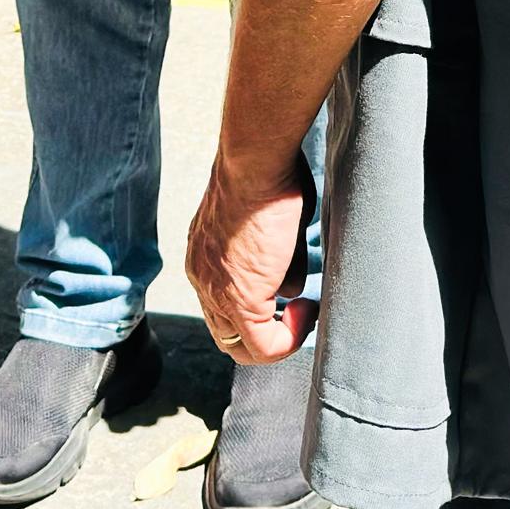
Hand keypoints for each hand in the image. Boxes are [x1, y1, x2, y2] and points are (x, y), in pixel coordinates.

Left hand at [183, 148, 316, 365]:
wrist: (254, 161)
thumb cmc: (266, 175)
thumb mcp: (266, 222)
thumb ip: (276, 258)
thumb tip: (291, 286)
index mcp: (202, 256)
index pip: (219, 305)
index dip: (257, 310)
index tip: (287, 290)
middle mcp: (201, 278)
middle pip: (225, 335)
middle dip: (265, 333)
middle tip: (297, 313)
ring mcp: (217, 292)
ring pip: (241, 347)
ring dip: (279, 339)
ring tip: (305, 313)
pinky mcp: (241, 299)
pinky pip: (265, 347)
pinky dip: (290, 340)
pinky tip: (308, 312)